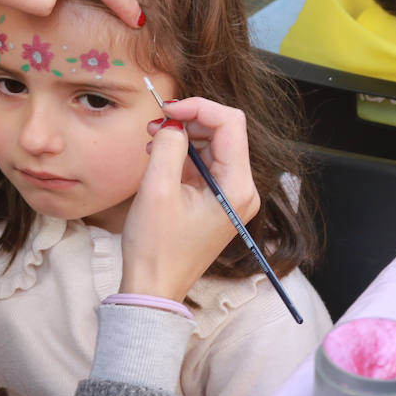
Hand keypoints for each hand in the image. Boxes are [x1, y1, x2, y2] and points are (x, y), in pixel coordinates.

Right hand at [120, 98, 258, 300]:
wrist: (153, 288)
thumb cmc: (156, 248)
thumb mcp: (157, 190)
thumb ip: (169, 147)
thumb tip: (173, 122)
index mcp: (237, 187)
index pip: (230, 123)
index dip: (198, 107)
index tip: (166, 109)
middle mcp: (242, 190)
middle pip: (223, 132)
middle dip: (189, 121)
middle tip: (154, 126)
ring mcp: (231, 196)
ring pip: (212, 147)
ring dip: (184, 137)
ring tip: (153, 142)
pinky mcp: (217, 202)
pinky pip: (205, 166)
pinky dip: (183, 156)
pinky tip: (160, 158)